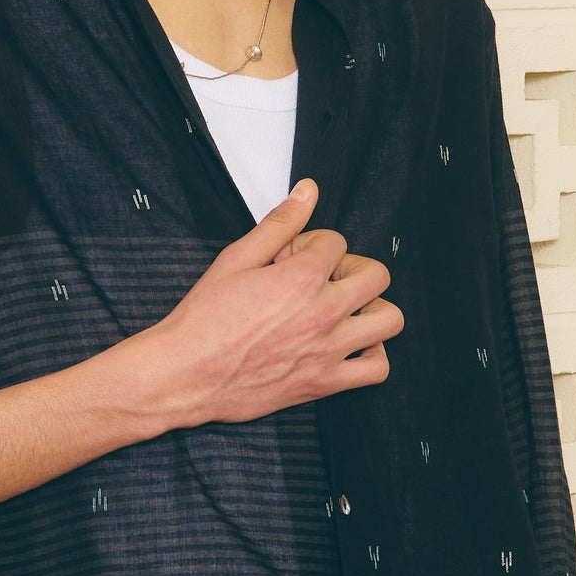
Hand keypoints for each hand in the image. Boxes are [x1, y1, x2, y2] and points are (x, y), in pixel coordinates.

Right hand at [143, 179, 403, 427]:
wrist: (186, 374)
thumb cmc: (204, 320)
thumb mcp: (236, 259)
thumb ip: (280, 224)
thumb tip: (308, 192)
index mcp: (302, 277)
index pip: (337, 242)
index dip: (314, 245)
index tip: (293, 259)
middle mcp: (323, 312)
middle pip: (376, 275)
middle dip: (354, 268)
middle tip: (329, 277)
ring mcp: (328, 350)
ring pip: (389, 320)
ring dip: (373, 308)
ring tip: (347, 309)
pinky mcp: (324, 382)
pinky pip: (377, 369)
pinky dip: (374, 355)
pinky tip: (352, 344)